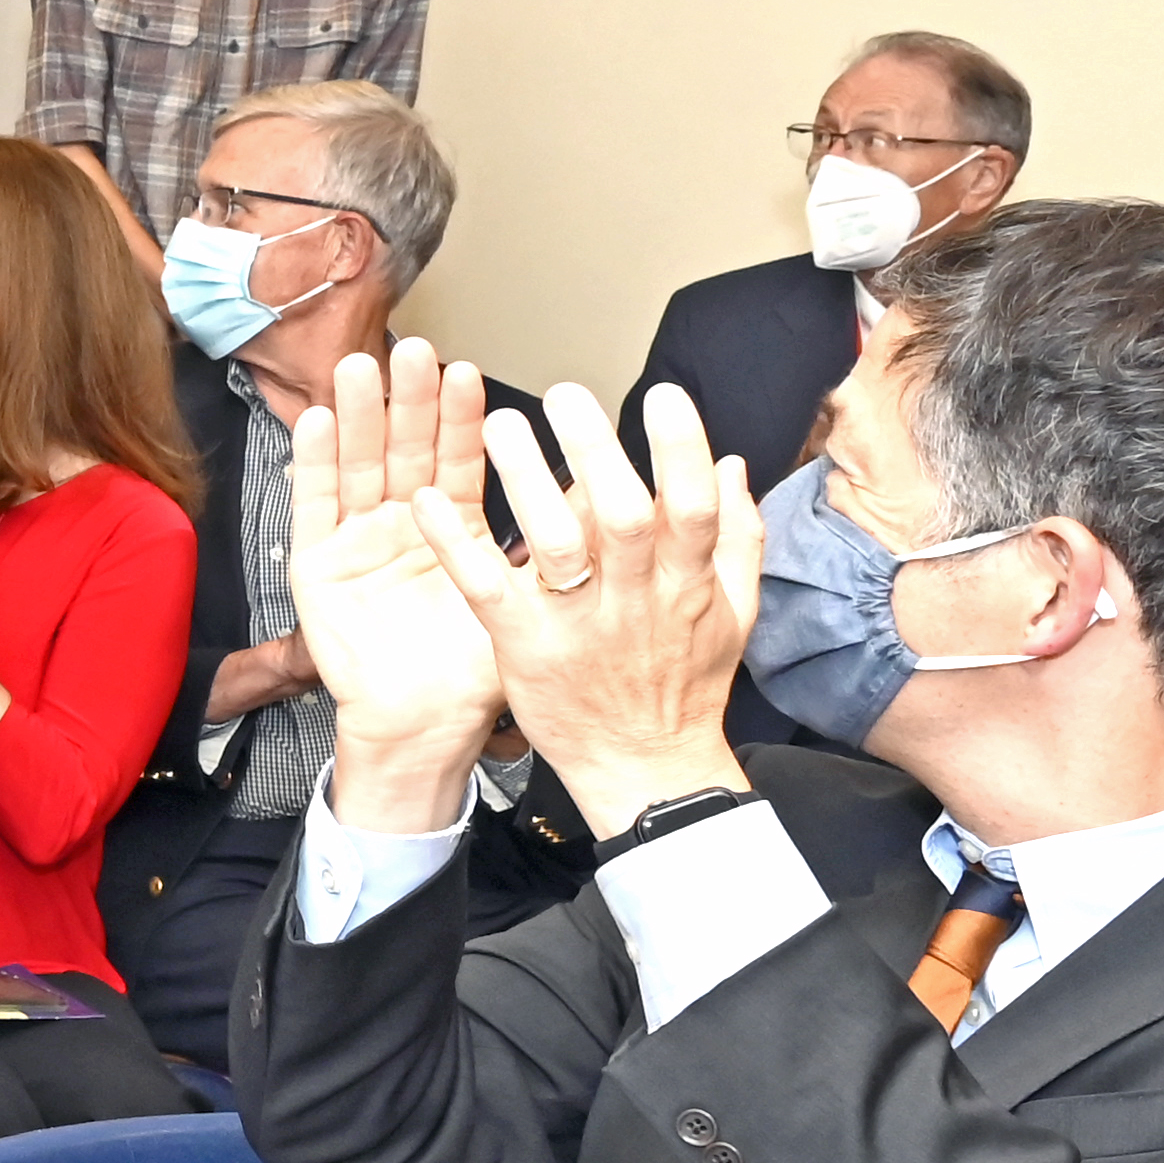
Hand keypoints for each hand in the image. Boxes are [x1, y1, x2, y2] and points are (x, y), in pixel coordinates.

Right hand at [283, 339, 506, 831]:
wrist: (425, 728)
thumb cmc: (475, 673)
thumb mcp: (523, 598)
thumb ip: (553, 544)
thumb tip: (602, 487)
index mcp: (451, 531)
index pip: (456, 461)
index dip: (459, 418)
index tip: (466, 372)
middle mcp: (401, 527)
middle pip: (402, 450)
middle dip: (406, 401)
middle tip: (414, 349)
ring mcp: (356, 543)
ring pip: (357, 466)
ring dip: (357, 415)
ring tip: (363, 368)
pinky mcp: (316, 568)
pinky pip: (313, 508)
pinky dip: (312, 463)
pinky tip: (317, 420)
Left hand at [437, 379, 762, 836]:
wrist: (646, 768)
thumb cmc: (686, 682)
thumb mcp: (733, 611)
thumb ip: (735, 535)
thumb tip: (732, 462)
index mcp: (689, 585)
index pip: (693, 508)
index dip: (682, 451)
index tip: (663, 396)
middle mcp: (636, 602)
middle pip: (623, 517)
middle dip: (597, 452)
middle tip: (566, 394)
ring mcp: (578, 626)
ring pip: (554, 547)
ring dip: (526, 482)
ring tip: (499, 425)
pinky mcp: (524, 648)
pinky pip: (487, 589)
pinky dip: (457, 544)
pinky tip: (428, 500)